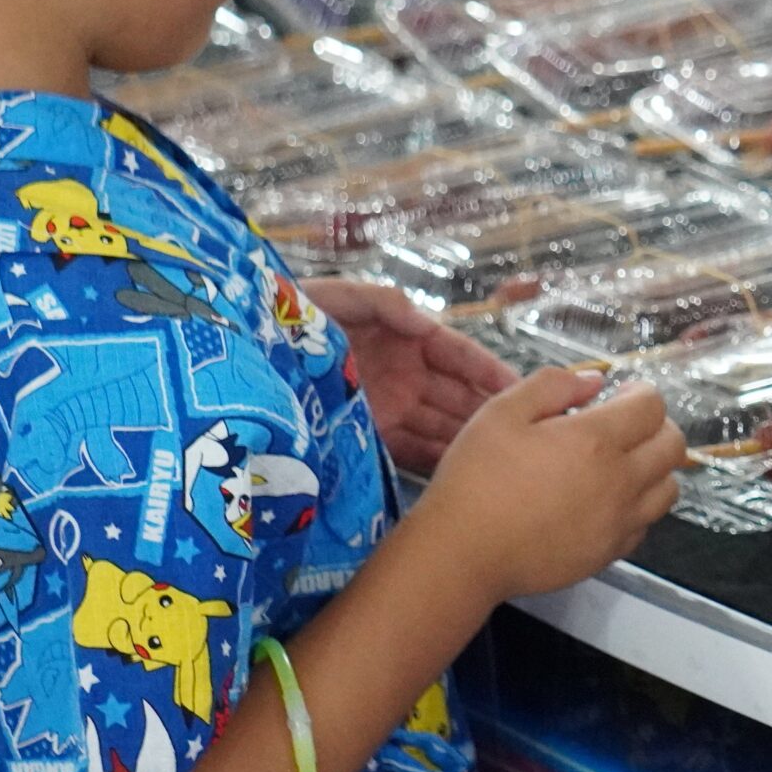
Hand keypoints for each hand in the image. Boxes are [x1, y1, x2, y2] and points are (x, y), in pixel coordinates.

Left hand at [301, 278, 517, 473]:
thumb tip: (425, 322)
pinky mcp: (369, 434)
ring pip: (439, 425)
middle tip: (524, 434)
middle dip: (487, 412)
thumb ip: (382, 302)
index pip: (458, 355)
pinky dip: (434, 460)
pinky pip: (410, 449)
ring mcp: (389, 407)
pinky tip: (458, 473)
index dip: (488, 370)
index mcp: (404, 339)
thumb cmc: (290, 318)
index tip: (519, 388)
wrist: (247, 356)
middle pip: (457, 396)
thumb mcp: (335, 297)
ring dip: (466, 440)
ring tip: (498, 460)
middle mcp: (404, 375)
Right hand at [412, 369, 685, 601]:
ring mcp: (619, 522)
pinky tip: (606, 500)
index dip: (640, 393)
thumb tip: (593, 381)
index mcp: (596, 441)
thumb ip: (552, 386)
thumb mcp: (501, 413)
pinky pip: (645, 524)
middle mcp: (620, 482)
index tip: (618, 394)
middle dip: (657, 426)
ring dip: (655, 468)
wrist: (464, 554)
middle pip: (674, 446)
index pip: (652, 407)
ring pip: (669, 489)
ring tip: (622, 463)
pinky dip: (637, 506)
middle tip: (625, 424)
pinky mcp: (609, 553)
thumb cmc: (477, 479)